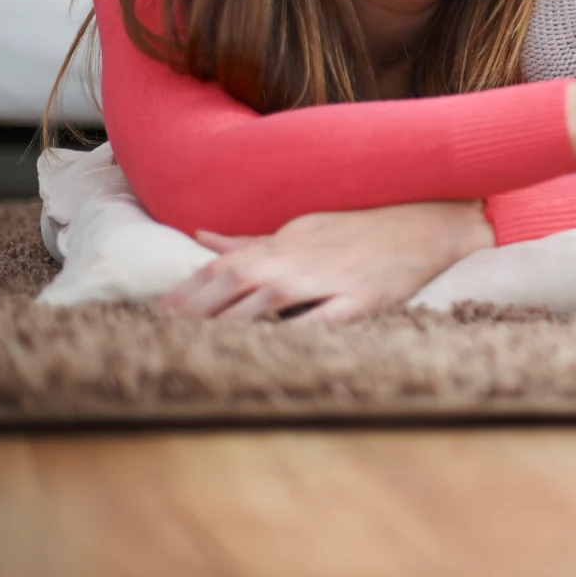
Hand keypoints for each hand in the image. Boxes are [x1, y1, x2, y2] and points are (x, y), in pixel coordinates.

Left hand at [156, 201, 493, 321]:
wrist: (427, 223)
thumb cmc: (362, 228)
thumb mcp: (302, 227)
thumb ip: (251, 240)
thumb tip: (200, 237)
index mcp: (281, 245)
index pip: (219, 269)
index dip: (182, 293)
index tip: (148, 318)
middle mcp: (298, 261)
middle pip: (232, 284)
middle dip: (190, 311)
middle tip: (154, 338)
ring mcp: (329, 281)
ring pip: (266, 301)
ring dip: (227, 322)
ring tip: (193, 348)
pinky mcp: (362, 301)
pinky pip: (321, 321)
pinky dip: (292, 335)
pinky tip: (267, 354)